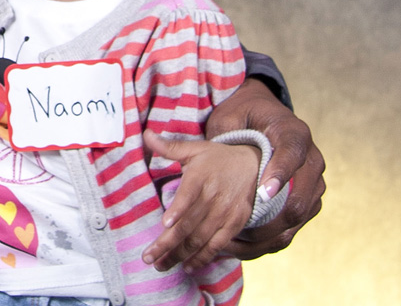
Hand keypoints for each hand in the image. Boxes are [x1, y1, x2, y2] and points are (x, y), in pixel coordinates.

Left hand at [140, 130, 258, 272]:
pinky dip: (202, 257)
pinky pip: (217, 245)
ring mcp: (225, 213)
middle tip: (148, 257)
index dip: (178, 209)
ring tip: (160, 265)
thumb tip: (146, 134)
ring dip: (179, 254)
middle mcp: (214, 197)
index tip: (165, 222)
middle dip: (167, 243)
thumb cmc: (218, 158)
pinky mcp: (234, 224)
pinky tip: (187, 267)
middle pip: (189, 224)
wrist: (255, 166)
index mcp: (201, 177)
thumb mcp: (195, 149)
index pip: (189, 194)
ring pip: (200, 239)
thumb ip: (169, 147)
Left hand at [204, 78, 324, 259]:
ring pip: (298, 217)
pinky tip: (241, 244)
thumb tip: (163, 141)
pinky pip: (294, 227)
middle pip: (302, 196)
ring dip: (269, 232)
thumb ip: (215, 131)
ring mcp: (313, 184)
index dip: (279, 174)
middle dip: (275, 215)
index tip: (263, 193)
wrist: (265, 116)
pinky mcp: (308, 202)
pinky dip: (269, 238)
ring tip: (237, 240)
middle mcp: (311, 160)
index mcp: (294, 133)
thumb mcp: (230, 116)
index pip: (292, 154)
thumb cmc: (245, 114)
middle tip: (246, 224)